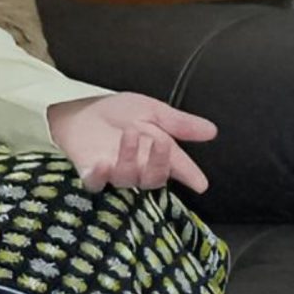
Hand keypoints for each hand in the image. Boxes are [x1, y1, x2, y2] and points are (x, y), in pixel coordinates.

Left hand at [45, 92, 218, 192]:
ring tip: (130, 133)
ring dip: (131, 157)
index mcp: (155, 154)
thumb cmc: (117, 113)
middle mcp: (138, 168)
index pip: (176, 167)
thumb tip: (212, 131)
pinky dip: (100, 175)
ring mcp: (114, 173)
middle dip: (161, 163)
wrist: (80, 109)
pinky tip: (103, 162)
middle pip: (154, 179)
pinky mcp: (90, 173)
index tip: (200, 184)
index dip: (189, 176)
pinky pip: (96, 182)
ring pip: (129, 178)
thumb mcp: (152, 111)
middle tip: (163, 142)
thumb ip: (179, 123)